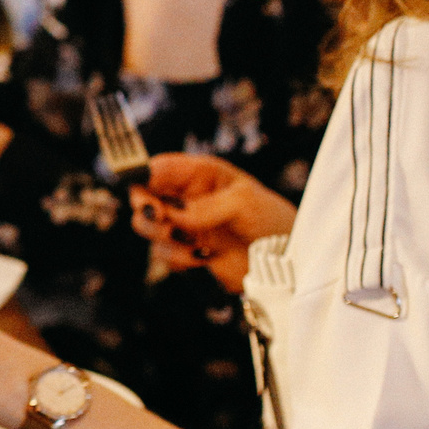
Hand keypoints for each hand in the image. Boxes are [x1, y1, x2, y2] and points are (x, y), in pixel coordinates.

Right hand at [131, 154, 294, 293]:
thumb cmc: (271, 219)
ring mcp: (184, 225)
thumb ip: (207, 207)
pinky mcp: (186, 251)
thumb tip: (174, 215)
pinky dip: (178, 259)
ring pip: (149, 228)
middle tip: (162, 223)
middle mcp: (185, 197)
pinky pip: (164, 254)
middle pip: (143, 198)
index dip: (142, 177)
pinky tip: (205, 258)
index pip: (158, 168)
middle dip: (147, 212)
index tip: (143, 195)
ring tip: (192, 246)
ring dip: (163, 239)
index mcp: (198, 174)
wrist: (287, 260)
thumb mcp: (244, 202)